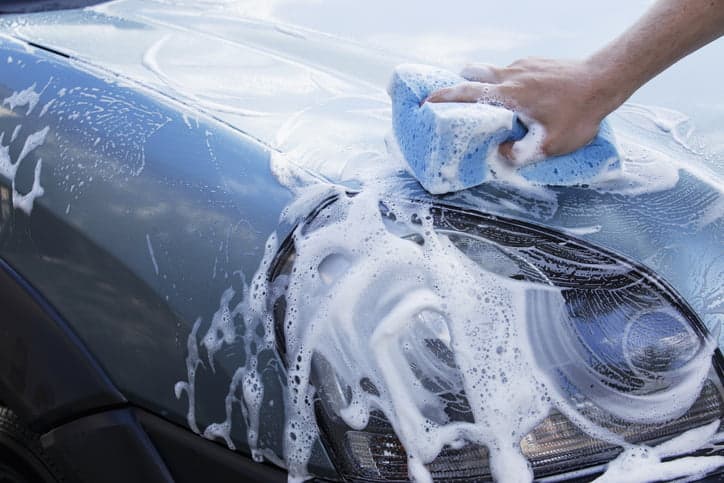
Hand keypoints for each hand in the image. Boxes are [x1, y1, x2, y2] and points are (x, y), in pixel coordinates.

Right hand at [425, 58, 618, 165]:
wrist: (606, 80)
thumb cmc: (580, 113)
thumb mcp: (551, 145)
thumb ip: (521, 154)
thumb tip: (501, 154)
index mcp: (509, 94)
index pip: (466, 92)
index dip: (443, 97)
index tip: (426, 102)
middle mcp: (511, 75)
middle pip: (473, 72)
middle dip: (459, 84)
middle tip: (454, 101)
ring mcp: (524, 65)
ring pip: (494, 73)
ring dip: (487, 88)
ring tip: (492, 108)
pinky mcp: (536, 62)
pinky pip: (513, 73)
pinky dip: (508, 86)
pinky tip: (523, 102)